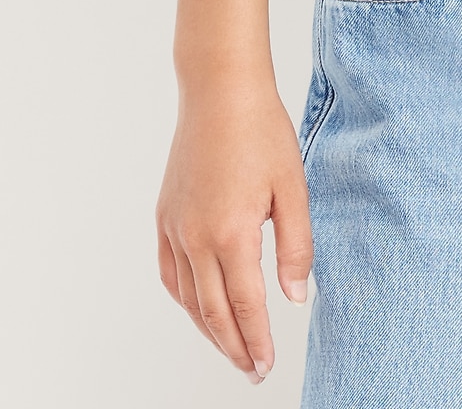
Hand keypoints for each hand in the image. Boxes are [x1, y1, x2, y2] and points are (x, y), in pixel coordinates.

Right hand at [156, 83, 313, 382]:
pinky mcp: (165, 216)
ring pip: (187, 298)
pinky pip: (170, 273)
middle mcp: (196, 238)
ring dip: (208, 330)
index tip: (266, 366)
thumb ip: (296, 247)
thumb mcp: (293, 187)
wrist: (220, 91)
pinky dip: (185, 299)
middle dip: (234, 348)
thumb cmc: (261, 131)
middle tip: (252, 371)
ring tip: (231, 348)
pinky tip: (199, 306)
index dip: (257, 342)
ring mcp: (175, 228)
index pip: (246, 307)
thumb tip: (295, 299)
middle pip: (213, 312)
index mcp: (232, 233)